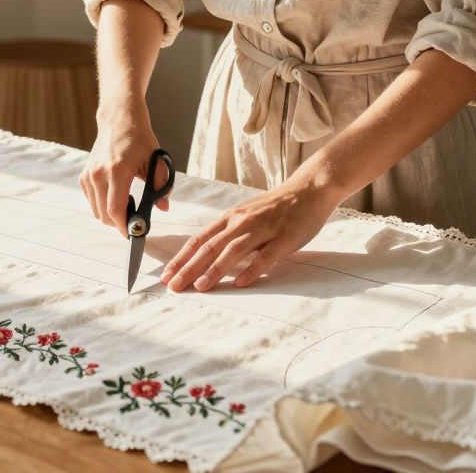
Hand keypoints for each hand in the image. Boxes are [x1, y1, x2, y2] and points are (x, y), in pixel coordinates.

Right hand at [80, 102, 168, 236]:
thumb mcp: (157, 159)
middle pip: (104, 215)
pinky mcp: (84, 175)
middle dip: (119, 224)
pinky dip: (102, 205)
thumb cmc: (139, 139)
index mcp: (117, 170)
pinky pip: (92, 201)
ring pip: (96, 211)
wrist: (119, 119)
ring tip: (128, 204)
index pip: (115, 209)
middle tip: (135, 220)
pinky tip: (116, 195)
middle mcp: (99, 173)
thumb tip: (162, 207)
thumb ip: (162, 185)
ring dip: (111, 215)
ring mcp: (89, 175)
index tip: (134, 235)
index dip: (123, 226)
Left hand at [160, 178, 338, 291]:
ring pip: (233, 250)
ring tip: (200, 286)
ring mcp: (263, 229)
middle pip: (210, 247)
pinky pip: (266, 256)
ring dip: (215, 269)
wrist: (309, 189)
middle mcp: (242, 222)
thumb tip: (205, 254)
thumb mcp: (246, 215)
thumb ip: (228, 232)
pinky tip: (241, 283)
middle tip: (174, 287)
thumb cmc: (276, 206)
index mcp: (230, 218)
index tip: (166, 276)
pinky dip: (252, 269)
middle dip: (189, 268)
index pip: (199, 240)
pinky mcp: (284, 237)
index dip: (181, 258)